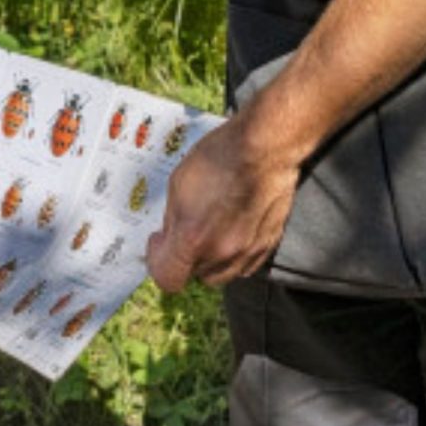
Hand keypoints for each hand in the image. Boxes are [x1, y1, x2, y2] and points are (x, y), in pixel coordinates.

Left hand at [145, 119, 302, 290]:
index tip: (159, 241)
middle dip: (185, 258)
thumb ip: (172, 219)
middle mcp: (221, 253)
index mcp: (192, 238)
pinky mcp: (268, 245)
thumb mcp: (178, 183)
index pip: (167, 278)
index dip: (157, 261)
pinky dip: (234, 258)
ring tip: (211, 233)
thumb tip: (169, 237)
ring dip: (210, 261)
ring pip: (221, 276)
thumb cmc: (220, 157)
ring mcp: (247, 252)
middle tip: (186, 232)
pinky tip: (232, 233)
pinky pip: (245, 267)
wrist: (265, 147)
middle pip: (194, 276)